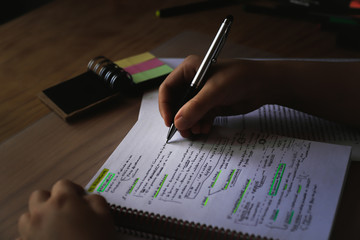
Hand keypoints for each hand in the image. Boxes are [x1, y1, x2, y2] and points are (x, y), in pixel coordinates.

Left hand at [17, 179, 115, 239]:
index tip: (80, 198)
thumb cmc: (96, 238)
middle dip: (50, 199)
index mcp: (63, 200)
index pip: (63, 184)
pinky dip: (30, 237)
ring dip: (37, 217)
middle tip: (64, 210)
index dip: (73, 189)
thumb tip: (85, 199)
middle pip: (39, 196)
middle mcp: (42, 211)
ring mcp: (30, 230)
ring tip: (51, 226)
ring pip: (26, 216)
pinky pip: (22, 238)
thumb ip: (95, 200)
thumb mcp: (105, 216)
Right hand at [158, 55, 277, 137]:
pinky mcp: (210, 105)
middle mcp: (192, 82)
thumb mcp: (215, 91)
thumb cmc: (239, 78)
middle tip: (184, 131)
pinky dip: (200, 125)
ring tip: (198, 131)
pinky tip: (206, 129)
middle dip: (179, 118)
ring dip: (190, 124)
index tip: (169, 121)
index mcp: (189, 70)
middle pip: (176, 103)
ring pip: (187, 113)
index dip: (165, 105)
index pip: (168, 88)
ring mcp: (202, 95)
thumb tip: (178, 123)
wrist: (262, 85)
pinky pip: (199, 118)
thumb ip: (195, 107)